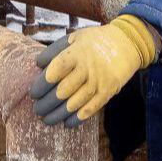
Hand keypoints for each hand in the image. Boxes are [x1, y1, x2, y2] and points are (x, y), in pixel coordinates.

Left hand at [30, 15, 157, 127]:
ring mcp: (98, 81)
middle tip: (37, 110)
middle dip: (47, 103)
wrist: (127, 43)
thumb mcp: (75, 37)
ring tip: (47, 120)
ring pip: (75, 103)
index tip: (34, 93)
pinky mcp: (107, 91)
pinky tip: (67, 123)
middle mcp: (87, 68)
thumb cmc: (95, 41)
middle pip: (62, 91)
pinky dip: (78, 118)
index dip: (42, 85)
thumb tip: (38, 64)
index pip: (55, 71)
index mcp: (76, 53)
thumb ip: (55, 50)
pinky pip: (91, 108)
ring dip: (58, 114)